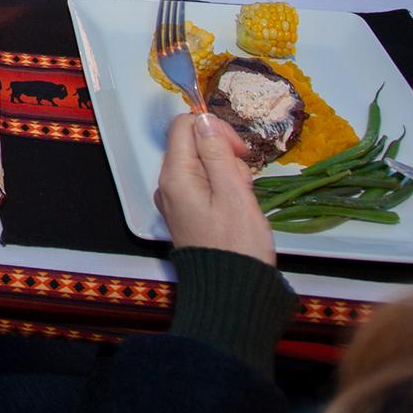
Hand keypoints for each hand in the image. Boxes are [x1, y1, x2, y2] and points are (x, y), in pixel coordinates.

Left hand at [154, 112, 275, 265]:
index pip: (185, 126)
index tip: (240, 150)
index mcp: (175, 175)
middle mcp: (168, 185)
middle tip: (244, 182)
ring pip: (203, 165)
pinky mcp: (187, 213)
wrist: (232, 292)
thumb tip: (203, 120)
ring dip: (228, 173)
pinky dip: (223, 189)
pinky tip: (236, 208)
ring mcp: (176, 200)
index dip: (215, 129)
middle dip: (225, 154)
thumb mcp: (233, 192)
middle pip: (194, 145)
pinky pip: (204, 186)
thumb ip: (216, 152)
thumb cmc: (237, 244)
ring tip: (242, 200)